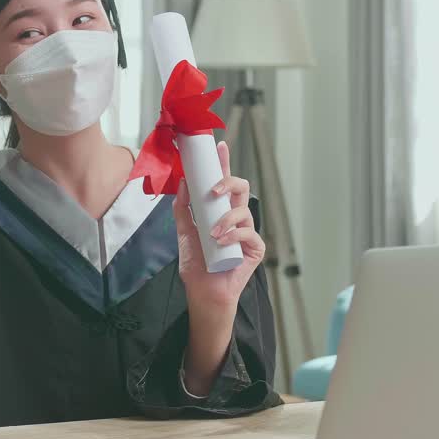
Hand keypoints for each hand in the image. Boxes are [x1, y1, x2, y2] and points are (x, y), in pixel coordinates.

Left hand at [173, 140, 266, 310]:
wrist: (203, 291)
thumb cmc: (197, 264)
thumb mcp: (184, 232)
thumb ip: (183, 208)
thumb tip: (183, 182)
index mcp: (220, 211)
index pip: (223, 183)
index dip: (224, 163)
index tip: (218, 146)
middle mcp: (236, 218)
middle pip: (241, 188)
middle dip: (228, 182)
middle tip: (213, 191)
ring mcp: (247, 232)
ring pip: (244, 211)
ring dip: (225, 220)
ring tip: (212, 234)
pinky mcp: (255, 248)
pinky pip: (248, 233)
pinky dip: (233, 235)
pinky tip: (221, 242)